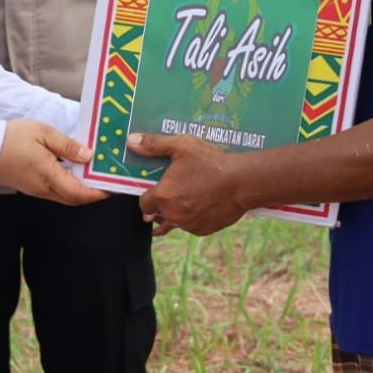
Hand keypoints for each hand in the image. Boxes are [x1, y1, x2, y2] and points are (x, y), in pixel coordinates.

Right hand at [0, 120, 108, 205]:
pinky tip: (73, 170)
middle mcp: (44, 189)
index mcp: (49, 176)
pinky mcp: (31, 186)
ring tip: (94, 173)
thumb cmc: (12, 138)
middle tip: (107, 179)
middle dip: (93, 193)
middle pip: (75, 198)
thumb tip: (88, 155)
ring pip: (65, 195)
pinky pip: (55, 190)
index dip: (99, 192)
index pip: (80, 193)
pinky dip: (68, 185)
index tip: (113, 186)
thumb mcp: (43, 133)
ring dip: (81, 189)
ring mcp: (37, 190)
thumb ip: (67, 145)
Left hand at [131, 133, 246, 236]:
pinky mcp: (203, 230)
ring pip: (175, 222)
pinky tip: (201, 205)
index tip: (155, 190)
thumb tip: (130, 141)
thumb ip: (154, 144)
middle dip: (160, 207)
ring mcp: (188, 225)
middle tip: (172, 194)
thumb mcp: (181, 146)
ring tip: (186, 199)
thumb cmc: (210, 162)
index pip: (143, 204)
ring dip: (176, 214)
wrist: (241, 182)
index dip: (148, 196)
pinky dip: (193, 219)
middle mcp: (172, 215)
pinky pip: (191, 226)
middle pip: (157, 216)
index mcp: (162, 196)